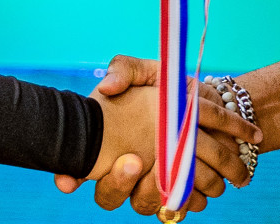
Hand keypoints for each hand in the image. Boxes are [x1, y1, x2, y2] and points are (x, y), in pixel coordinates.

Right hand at [58, 55, 261, 213]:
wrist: (211, 108)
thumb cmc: (173, 91)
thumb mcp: (148, 72)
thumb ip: (124, 70)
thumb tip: (107, 86)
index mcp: (109, 146)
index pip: (77, 170)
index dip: (69, 178)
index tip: (68, 181)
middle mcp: (126, 173)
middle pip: (108, 196)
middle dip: (117, 184)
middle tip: (131, 161)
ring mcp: (151, 188)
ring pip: (142, 205)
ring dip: (152, 191)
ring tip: (167, 168)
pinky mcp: (181, 196)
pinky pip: (176, 209)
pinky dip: (183, 198)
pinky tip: (192, 181)